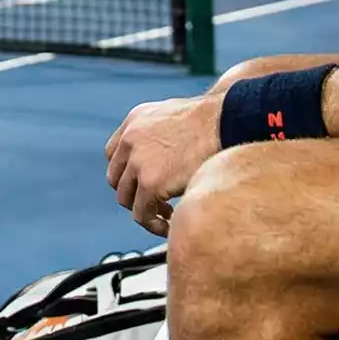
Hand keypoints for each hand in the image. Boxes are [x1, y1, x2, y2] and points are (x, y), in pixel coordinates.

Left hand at [104, 92, 223, 235]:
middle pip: (117, 179)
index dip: (127, 173)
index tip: (140, 184)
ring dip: (144, 210)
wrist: (224, 121)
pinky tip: (168, 225)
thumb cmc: (212, 119)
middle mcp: (130, 140)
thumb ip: (159, 132)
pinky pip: (142, 214)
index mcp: (134, 122)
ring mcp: (137, 163)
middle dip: (133, 194)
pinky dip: (153, 224)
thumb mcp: (173, 115)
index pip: (114, 155)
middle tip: (155, 202)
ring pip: (126, 199)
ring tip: (166, 215)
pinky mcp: (150, 184)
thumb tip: (164, 151)